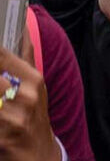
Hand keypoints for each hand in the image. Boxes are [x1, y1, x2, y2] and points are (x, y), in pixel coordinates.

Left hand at [0, 46, 60, 160]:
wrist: (37, 155)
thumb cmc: (34, 116)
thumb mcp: (36, 86)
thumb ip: (26, 58)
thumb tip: (24, 30)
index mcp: (34, 80)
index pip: (1, 56)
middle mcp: (25, 98)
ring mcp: (13, 120)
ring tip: (0, 100)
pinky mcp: (2, 139)